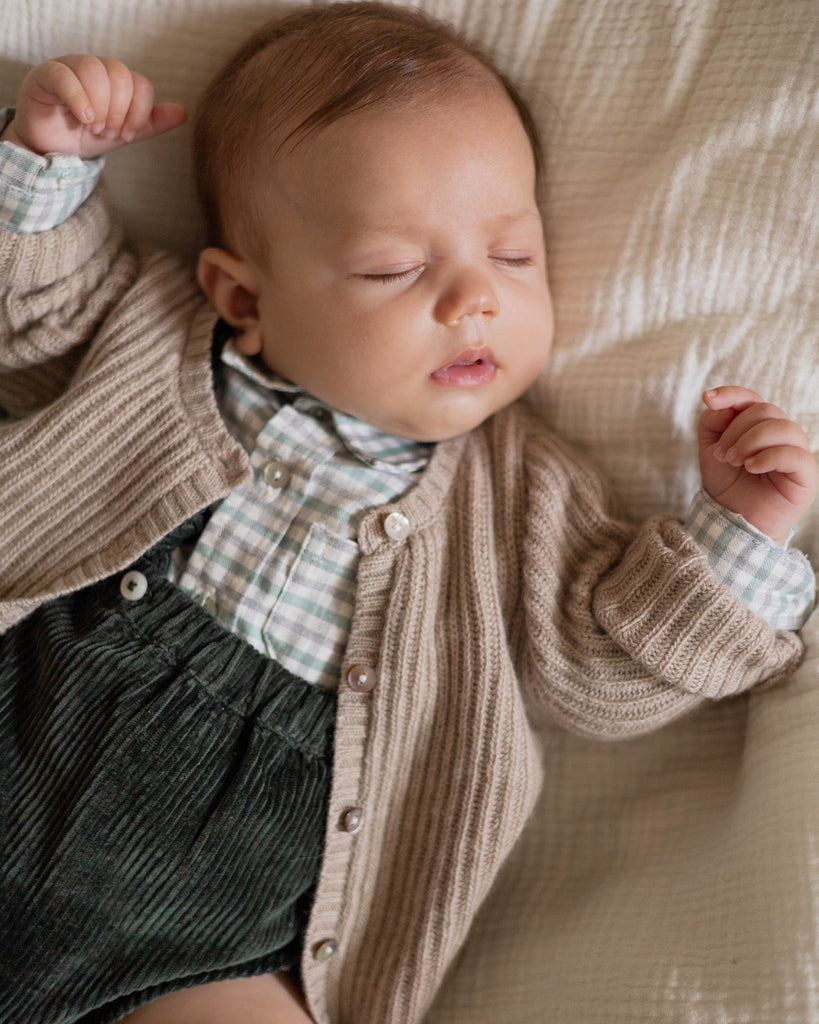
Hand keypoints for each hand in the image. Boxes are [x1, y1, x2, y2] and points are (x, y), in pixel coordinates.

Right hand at [4, 54, 186, 157]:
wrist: (52, 148)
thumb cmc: (86, 136)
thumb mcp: (122, 133)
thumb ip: (150, 123)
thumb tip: (183, 113)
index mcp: (117, 79)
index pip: (140, 84)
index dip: (139, 112)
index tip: (127, 135)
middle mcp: (96, 67)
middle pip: (120, 76)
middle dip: (118, 112)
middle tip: (107, 132)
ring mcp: (71, 67)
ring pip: (95, 71)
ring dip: (100, 107)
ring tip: (92, 127)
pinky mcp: (47, 74)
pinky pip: (66, 75)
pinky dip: (79, 98)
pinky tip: (83, 118)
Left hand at [699, 385, 817, 543]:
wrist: (733, 521)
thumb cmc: (727, 485)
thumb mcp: (710, 450)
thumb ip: (712, 423)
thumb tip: (719, 403)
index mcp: (760, 426)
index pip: (752, 399)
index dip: (731, 394)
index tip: (707, 399)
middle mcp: (782, 436)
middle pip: (765, 410)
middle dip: (736, 430)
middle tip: (722, 454)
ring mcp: (797, 453)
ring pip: (783, 427)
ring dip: (751, 441)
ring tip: (734, 461)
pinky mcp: (806, 475)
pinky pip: (795, 454)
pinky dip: (769, 456)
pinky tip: (751, 467)